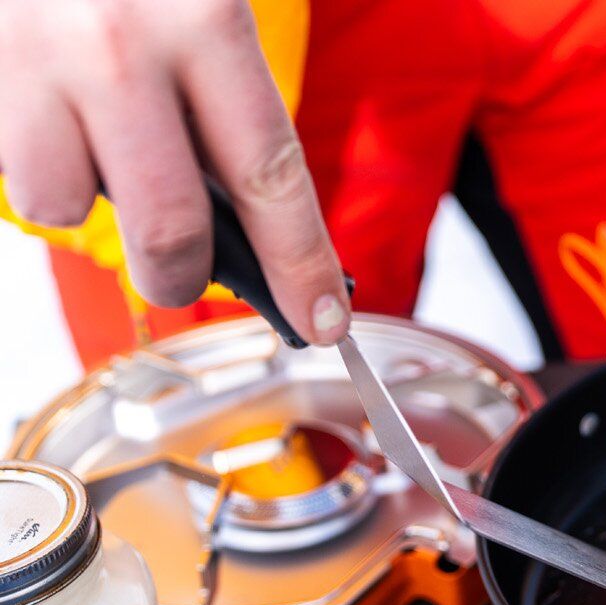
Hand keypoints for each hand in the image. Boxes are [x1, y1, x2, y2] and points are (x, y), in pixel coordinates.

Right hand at [0, 0, 349, 342]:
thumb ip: (234, 85)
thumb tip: (256, 209)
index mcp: (202, 19)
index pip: (269, 178)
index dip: (299, 265)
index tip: (323, 321)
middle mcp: (115, 46)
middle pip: (166, 228)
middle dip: (185, 277)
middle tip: (193, 274)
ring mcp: (30, 57)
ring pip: (65, 203)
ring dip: (92, 203)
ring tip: (105, 153)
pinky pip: (11, 165)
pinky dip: (37, 162)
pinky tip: (57, 117)